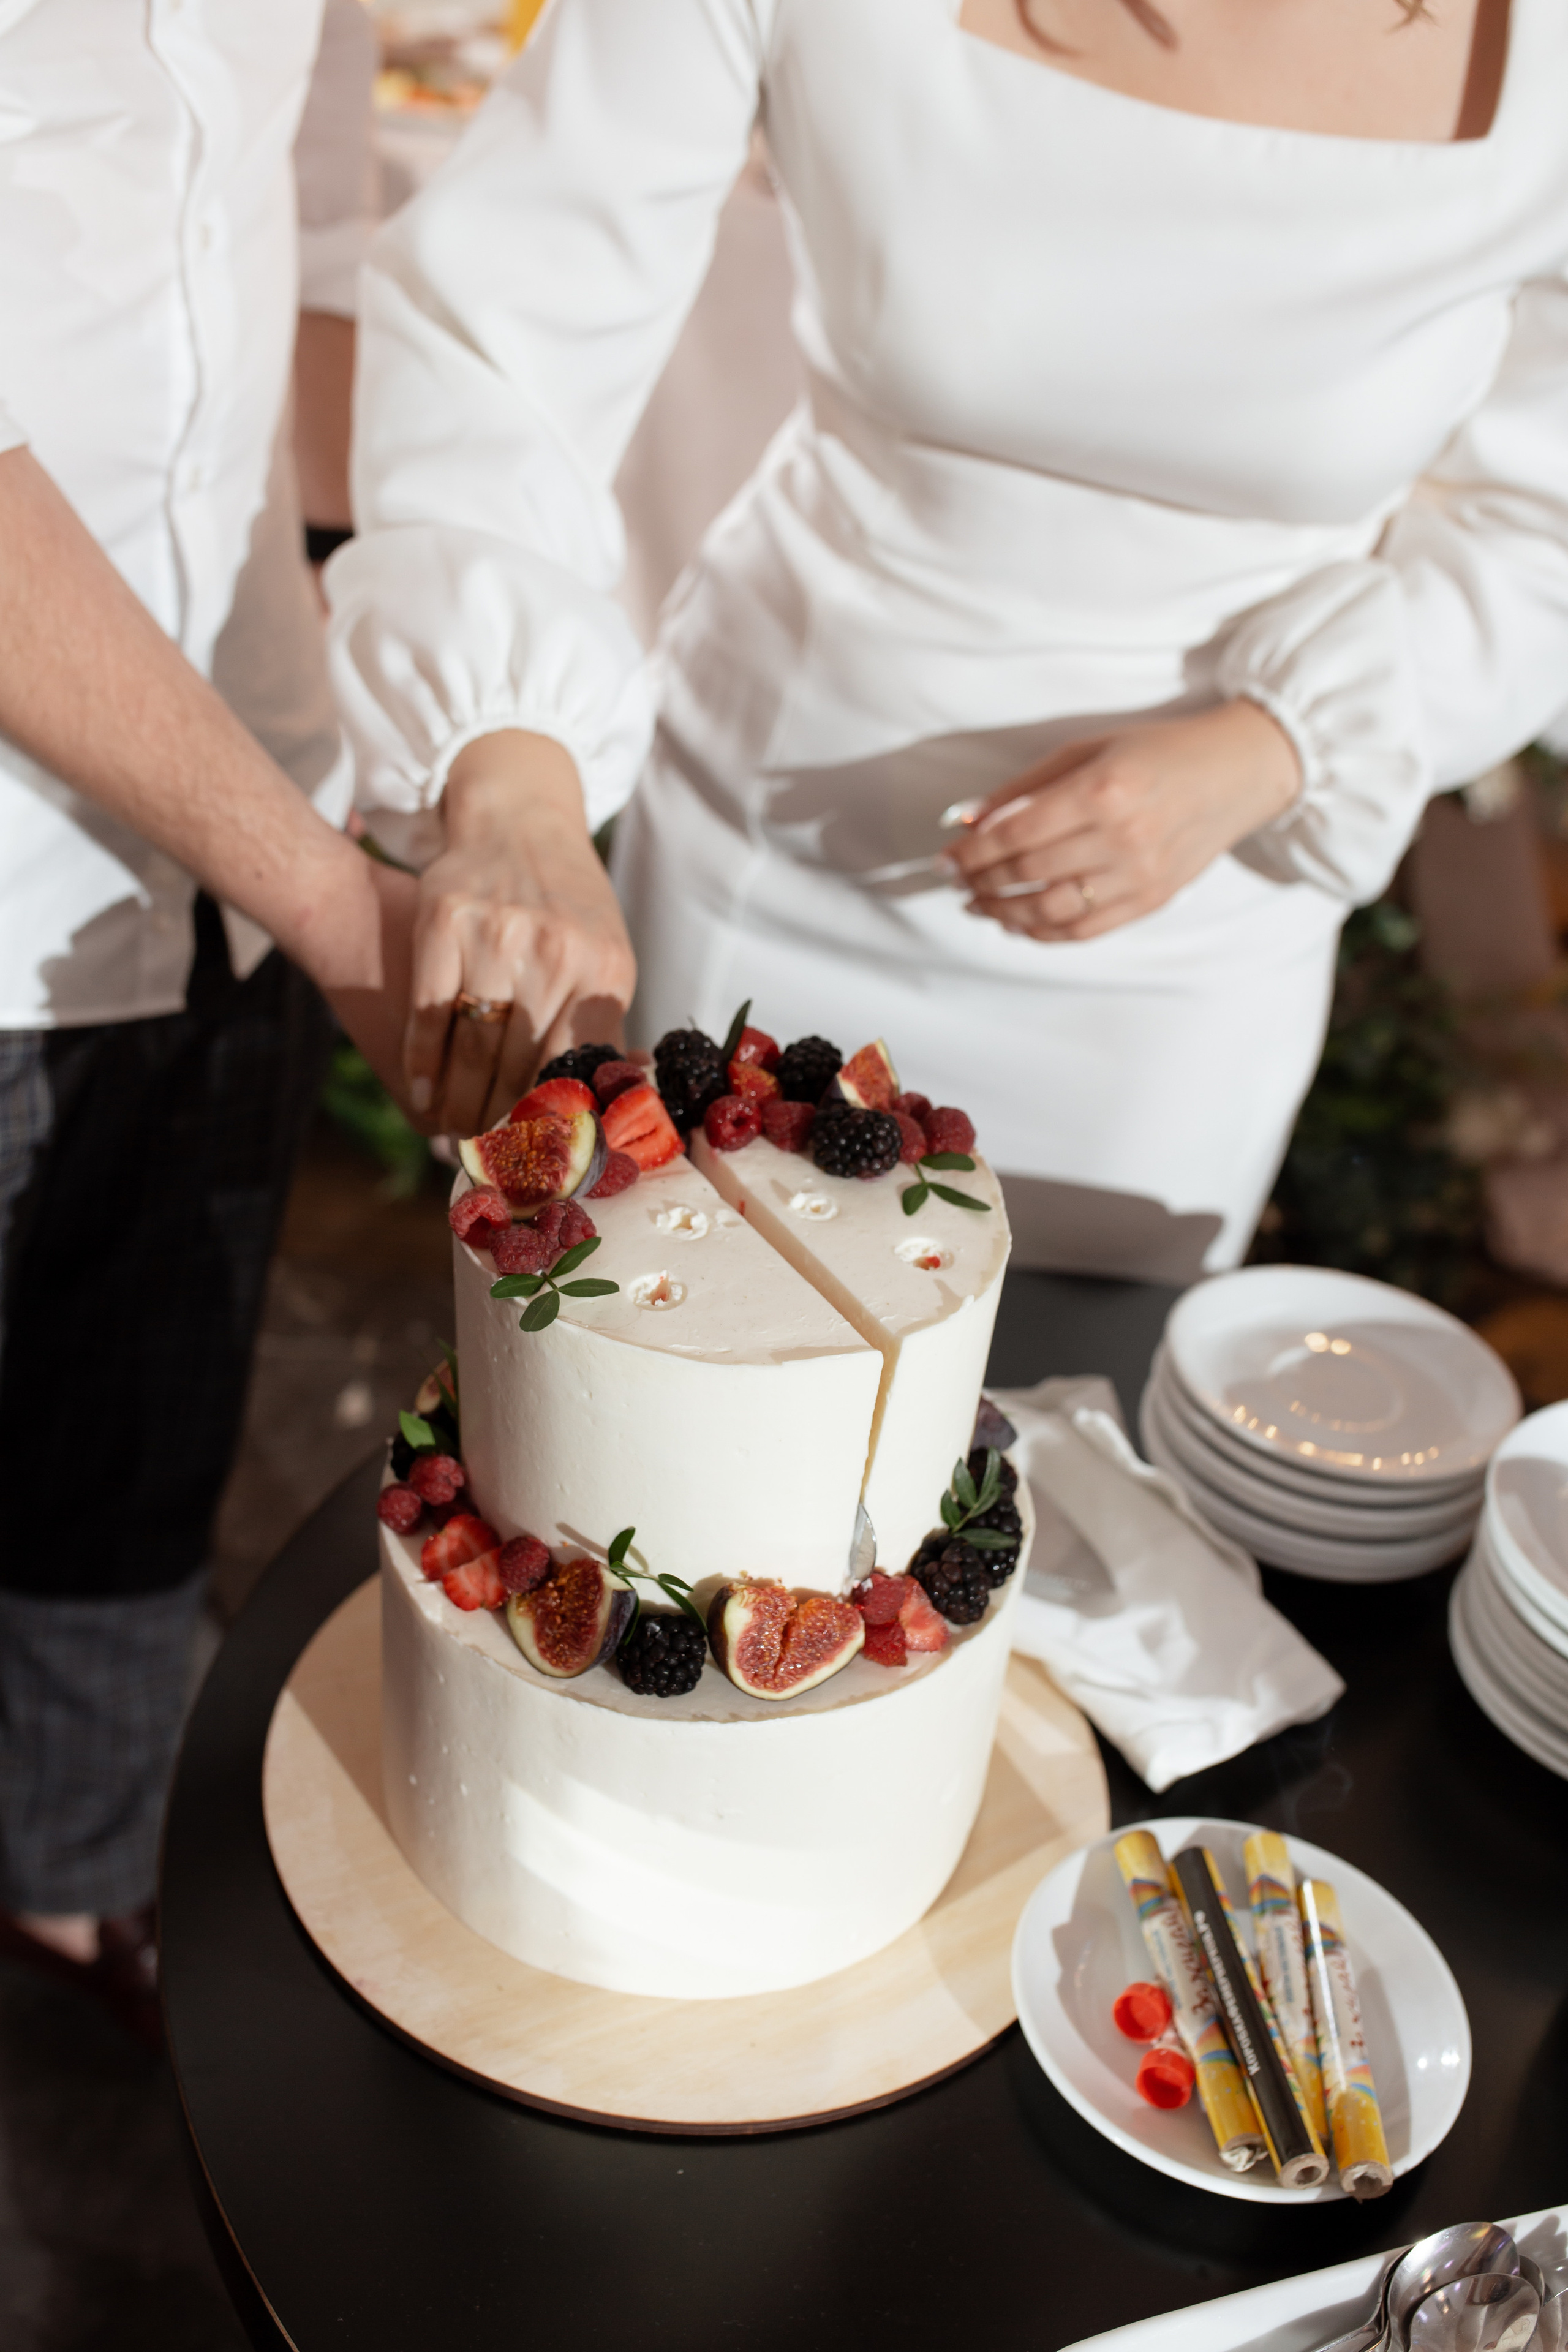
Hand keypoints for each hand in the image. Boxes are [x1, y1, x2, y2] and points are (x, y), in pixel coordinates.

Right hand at [405, 730, 635, 1135]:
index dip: (551, 1120)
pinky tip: (423, 1093)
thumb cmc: (567, 901)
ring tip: (457, 1130)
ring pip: (471, 1048)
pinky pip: (428, 1013)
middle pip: (518, 1066)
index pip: (573, 1069)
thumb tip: (607, 1101)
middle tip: (490, 1153)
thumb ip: (600, 1022)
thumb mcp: (604, 954)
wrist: (518, 817)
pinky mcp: (443, 923)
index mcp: (603, 971)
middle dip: (500, 1121)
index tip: (537, 1155)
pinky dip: (423, 1063)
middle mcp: (552, 952)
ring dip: (459, 1102)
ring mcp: (495, 936)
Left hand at [943, 700, 1300, 941]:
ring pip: (1050, 911)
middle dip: (980, 882)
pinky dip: (1043, 933)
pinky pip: (1084, 930)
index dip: (970, 854)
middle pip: (1027, 873)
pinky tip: (1018, 923)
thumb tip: (968, 822)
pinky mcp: (1153, 899)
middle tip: (957, 882)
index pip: (1014, 835)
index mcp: (1102, 790)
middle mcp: (1122, 836)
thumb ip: (1025, 788)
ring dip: (1003, 914)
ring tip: (980, 905)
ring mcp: (1139, 874)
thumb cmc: (1156, 752)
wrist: (1236, 773)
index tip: (944, 860)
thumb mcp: (1087, 750)